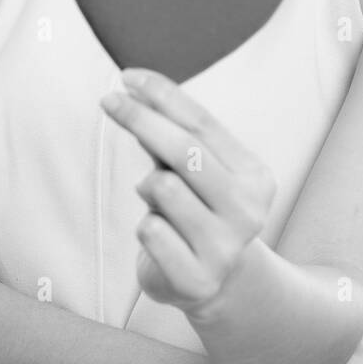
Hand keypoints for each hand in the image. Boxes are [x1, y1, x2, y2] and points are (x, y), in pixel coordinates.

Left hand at [99, 69, 276, 313]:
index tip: (127, 76)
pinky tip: (160, 238)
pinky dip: (145, 226)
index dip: (163, 95)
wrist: (217, 287)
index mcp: (255, 177)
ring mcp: (225, 248)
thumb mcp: (193, 173)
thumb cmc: (197, 213)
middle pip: (185, 149)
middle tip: (108, 100)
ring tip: (158, 206)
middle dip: (141, 118)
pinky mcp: (196, 279)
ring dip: (147, 188)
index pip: (204, 123)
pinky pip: (149, 230)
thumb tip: (136, 92)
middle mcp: (248, 211)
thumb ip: (171, 139)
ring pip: (162, 188)